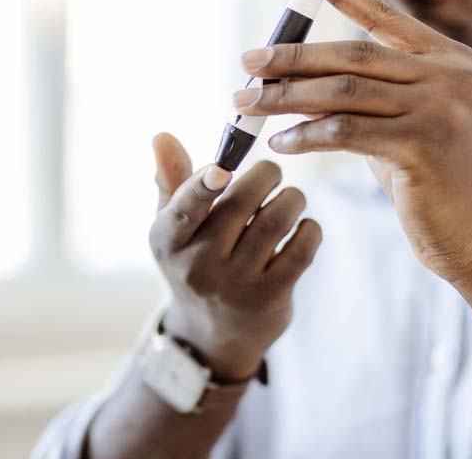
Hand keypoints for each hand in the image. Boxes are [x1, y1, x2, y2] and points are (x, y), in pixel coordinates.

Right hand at [148, 133, 321, 379]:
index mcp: (168, 240)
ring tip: (291, 198)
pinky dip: (310, 229)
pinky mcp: (269, 298)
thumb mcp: (174, 228)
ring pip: (277, 220)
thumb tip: (162, 136)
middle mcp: (198, 265)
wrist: (213, 335)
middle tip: (272, 173)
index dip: (201, 187)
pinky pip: (302, 249)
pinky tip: (303, 227)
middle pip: (243, 202)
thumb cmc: (196, 260)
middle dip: (266, 175)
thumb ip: (171, 181)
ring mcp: (235, 285)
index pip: (183, 210)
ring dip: (292, 198)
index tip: (220, 168)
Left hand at [231, 0, 471, 283]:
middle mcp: (451, 75)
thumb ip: (369, 97)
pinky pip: (346, 132)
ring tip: (246, 103)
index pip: (385, 15)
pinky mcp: (425, 144)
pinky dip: (305, 135)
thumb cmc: (437, 183)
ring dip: (287, 96)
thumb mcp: (407, 126)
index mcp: (452, 59)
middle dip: (293, 56)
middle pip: (354, 53)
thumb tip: (299, 76)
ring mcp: (442, 107)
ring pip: (344, 90)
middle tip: (247, 62)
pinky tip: (280, 143)